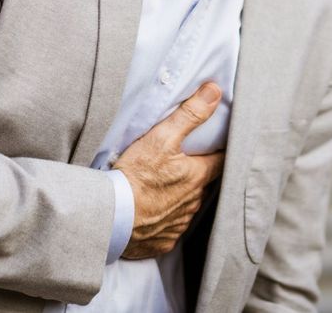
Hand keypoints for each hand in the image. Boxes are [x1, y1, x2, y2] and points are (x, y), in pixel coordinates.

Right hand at [114, 82, 225, 258]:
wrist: (110, 218)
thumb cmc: (136, 176)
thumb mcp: (162, 137)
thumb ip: (190, 114)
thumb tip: (215, 91)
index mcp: (197, 177)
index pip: (221, 161)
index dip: (220, 151)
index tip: (218, 145)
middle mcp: (193, 203)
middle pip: (202, 185)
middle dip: (196, 175)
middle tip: (184, 165)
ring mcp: (179, 224)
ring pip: (186, 206)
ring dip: (179, 197)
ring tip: (162, 188)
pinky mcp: (163, 241)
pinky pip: (170, 228)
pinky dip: (164, 219)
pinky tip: (151, 212)